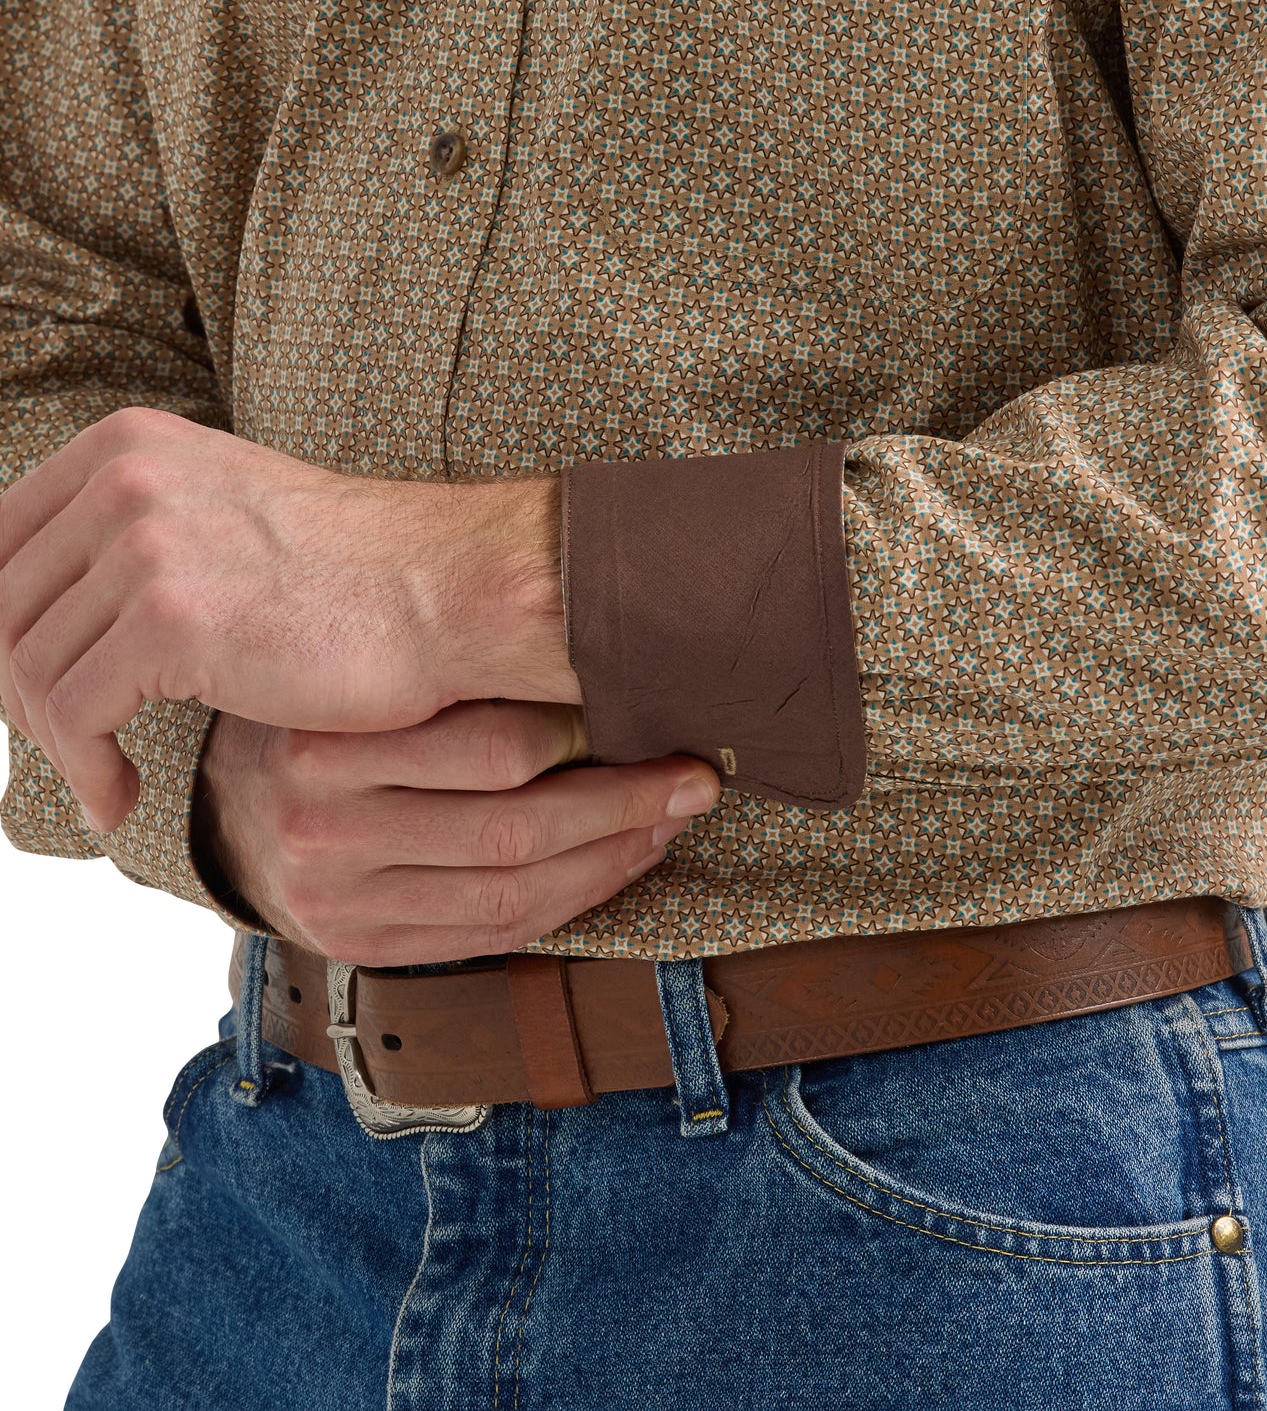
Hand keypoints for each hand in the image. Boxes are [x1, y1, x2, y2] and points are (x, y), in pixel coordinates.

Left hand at [0, 407, 577, 832]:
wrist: (450, 593)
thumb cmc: (363, 575)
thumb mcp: (228, 518)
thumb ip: (143, 538)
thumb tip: (68, 615)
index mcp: (130, 446)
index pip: (0, 544)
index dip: (7, 633)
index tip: (40, 692)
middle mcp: (125, 481)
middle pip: (5, 609)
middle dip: (25, 696)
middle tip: (72, 748)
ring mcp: (146, 547)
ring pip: (31, 669)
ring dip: (57, 744)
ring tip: (103, 779)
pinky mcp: (170, 623)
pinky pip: (74, 716)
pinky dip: (84, 771)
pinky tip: (119, 797)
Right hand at [193, 699, 719, 964]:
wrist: (231, 805)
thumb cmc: (324, 721)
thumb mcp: (366, 679)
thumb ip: (453, 678)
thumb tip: (594, 661)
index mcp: (326, 746)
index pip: (494, 748)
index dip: (590, 739)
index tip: (654, 717)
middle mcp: (324, 832)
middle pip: (515, 831)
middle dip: (624, 807)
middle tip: (693, 780)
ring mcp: (340, 903)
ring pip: (513, 895)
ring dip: (611, 860)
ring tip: (667, 822)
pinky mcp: (362, 947)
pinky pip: (491, 936)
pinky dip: (570, 902)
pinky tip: (616, 864)